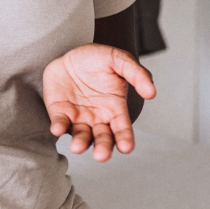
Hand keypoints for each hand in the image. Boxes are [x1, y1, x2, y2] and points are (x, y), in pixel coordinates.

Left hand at [43, 44, 155, 160]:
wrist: (71, 53)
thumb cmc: (97, 59)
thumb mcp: (119, 60)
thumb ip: (136, 74)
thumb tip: (152, 93)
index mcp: (115, 109)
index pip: (122, 129)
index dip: (125, 139)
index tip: (126, 148)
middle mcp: (98, 118)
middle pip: (103, 139)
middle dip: (103, 148)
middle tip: (101, 155)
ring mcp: (78, 117)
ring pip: (81, 136)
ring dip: (80, 143)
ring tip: (78, 147)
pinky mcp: (59, 112)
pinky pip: (59, 123)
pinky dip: (59, 127)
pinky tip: (58, 129)